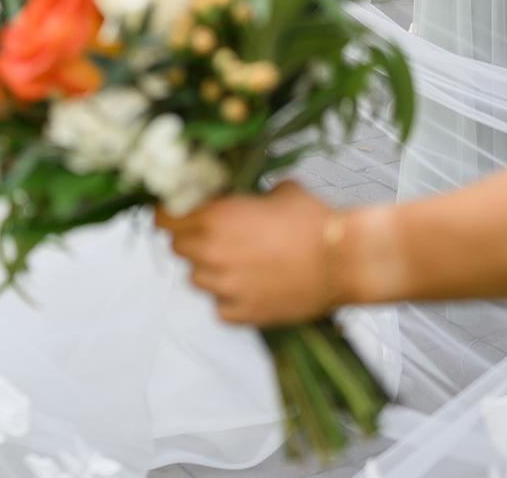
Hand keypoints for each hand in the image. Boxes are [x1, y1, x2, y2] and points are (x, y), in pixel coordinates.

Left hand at [157, 183, 339, 324]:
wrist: (342, 260)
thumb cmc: (311, 218)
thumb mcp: (275, 192)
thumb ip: (246, 199)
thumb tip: (240, 198)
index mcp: (214, 217)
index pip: (164, 219)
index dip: (169, 215)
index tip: (178, 213)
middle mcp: (211, 252)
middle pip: (178, 249)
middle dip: (191, 241)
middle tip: (214, 237)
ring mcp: (225, 287)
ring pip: (196, 280)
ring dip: (209, 271)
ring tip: (238, 263)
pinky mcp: (242, 314)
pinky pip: (219, 307)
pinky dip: (228, 299)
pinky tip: (250, 287)